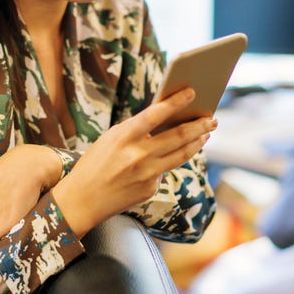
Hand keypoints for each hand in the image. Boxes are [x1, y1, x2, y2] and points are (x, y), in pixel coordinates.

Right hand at [53, 87, 214, 236]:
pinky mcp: (150, 189)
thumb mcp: (109, 140)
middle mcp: (137, 155)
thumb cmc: (93, 165)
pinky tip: (173, 156)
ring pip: (181, 155)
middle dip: (199, 125)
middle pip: (177, 136)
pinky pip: (165, 171)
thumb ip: (135, 130)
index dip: (176, 102)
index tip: (192, 92)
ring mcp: (146, 174)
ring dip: (197, 142)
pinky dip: (169, 162)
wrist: (80, 201)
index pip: (155, 114)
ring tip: (205, 133)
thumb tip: (166, 119)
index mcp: (123, 137)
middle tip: (212, 118)